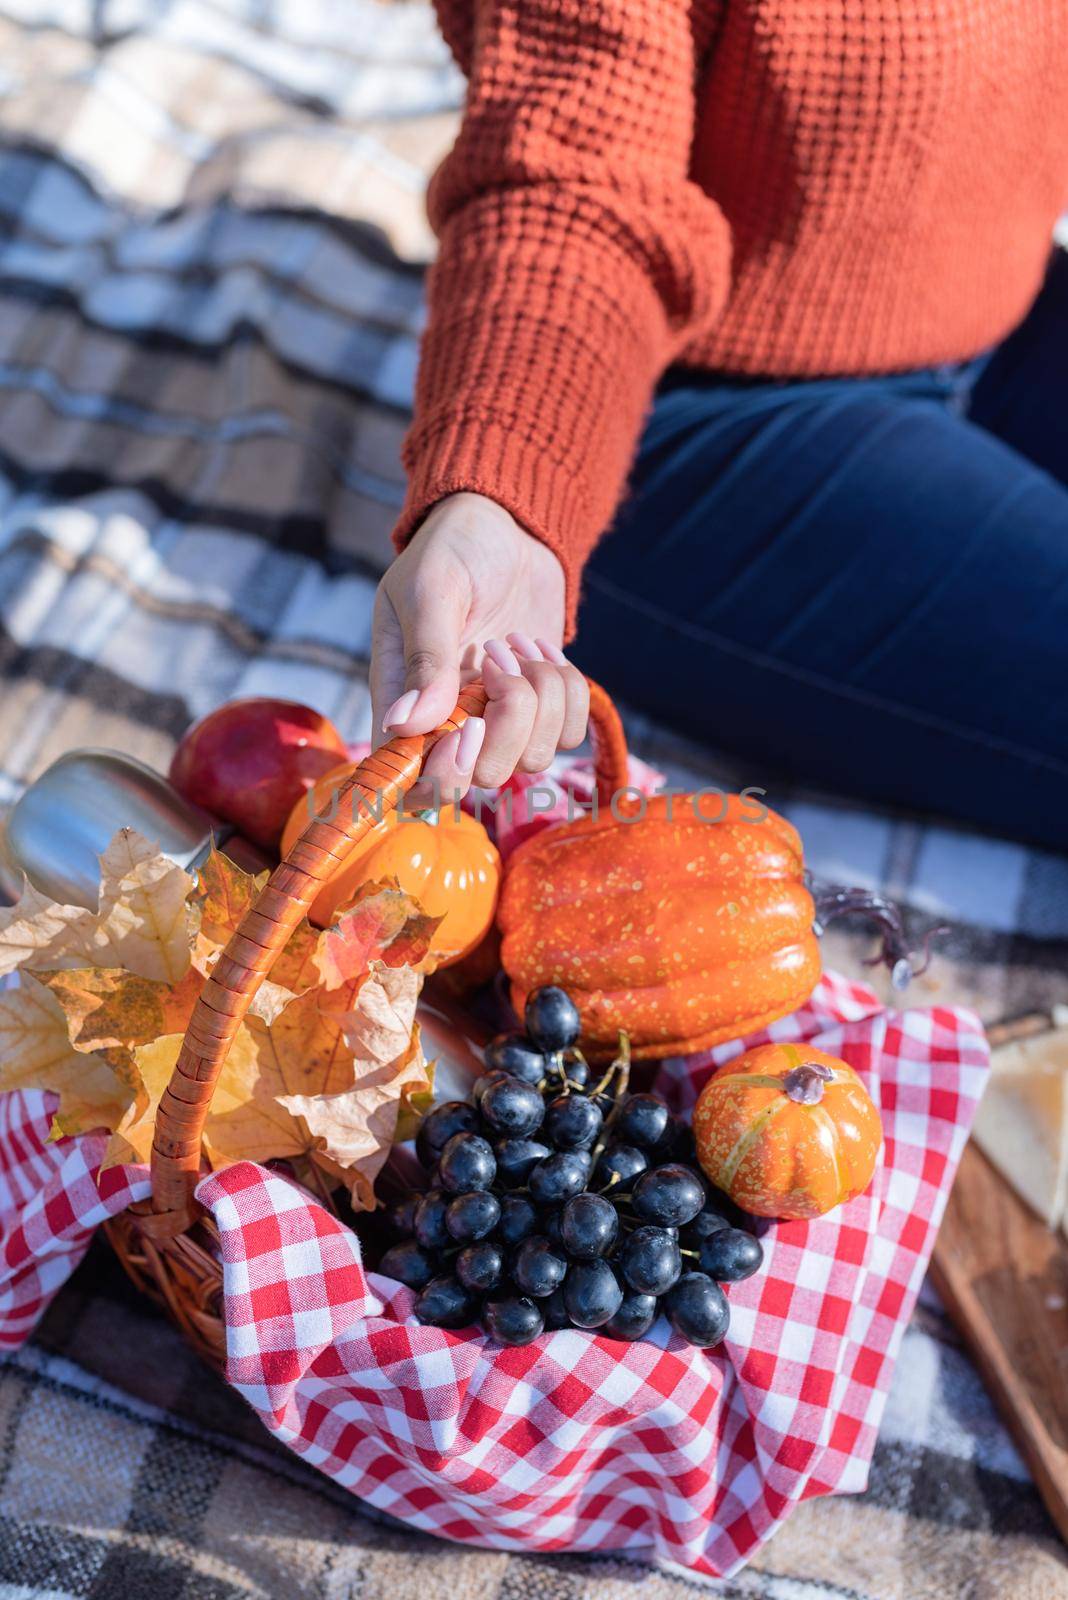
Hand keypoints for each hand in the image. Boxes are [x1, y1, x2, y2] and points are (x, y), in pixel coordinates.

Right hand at [371, 494, 588, 802]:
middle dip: (508, 722)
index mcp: (402, 704)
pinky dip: (568, 689)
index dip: (446, 775)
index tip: (467, 726)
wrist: (504, 524)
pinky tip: (540, 648)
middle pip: (486, 778)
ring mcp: (498, 720)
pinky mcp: (543, 707)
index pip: (414, 783)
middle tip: (496, 657)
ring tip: (519, 641)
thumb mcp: (431, 591)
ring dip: (542, 696)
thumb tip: (406, 726)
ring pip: (535, 759)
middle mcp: (449, 724)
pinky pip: (570, 733)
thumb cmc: (451, 550)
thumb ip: (426, 658)